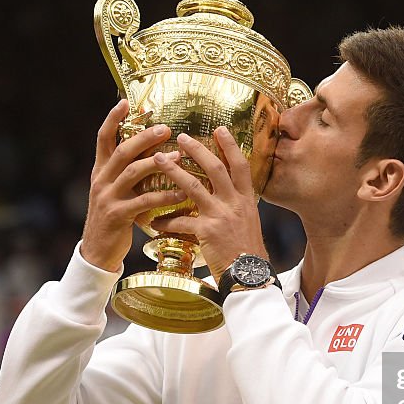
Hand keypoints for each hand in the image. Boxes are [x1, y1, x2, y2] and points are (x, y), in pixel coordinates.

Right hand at [80, 99, 187, 270]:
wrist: (98, 251)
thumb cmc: (115, 217)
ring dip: (157, 163)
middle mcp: (101, 180)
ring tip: (179, 156)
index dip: (112, 119)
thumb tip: (155, 151)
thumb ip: (129, 172)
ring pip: (132, 172)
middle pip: (122, 150)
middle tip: (166, 128)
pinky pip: (143, 201)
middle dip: (144, 137)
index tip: (125, 102)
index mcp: (100, 170)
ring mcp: (107, 197)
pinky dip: (163, 196)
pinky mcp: (117, 215)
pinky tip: (181, 194)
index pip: (103, 138)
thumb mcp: (117, 191)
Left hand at [149, 127, 267, 280]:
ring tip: (157, 160)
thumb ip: (237, 204)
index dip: (230, 146)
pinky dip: (166, 221)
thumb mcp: (249, 221)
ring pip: (194, 186)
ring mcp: (220, 216)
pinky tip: (154, 222)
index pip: (240, 165)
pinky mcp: (207, 232)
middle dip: (197, 149)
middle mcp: (234, 203)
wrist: (249, 275)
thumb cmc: (247, 250)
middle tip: (181, 136)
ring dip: (174, 171)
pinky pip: (181, 221)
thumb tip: (227, 192)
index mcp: (246, 199)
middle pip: (216, 168)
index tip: (220, 129)